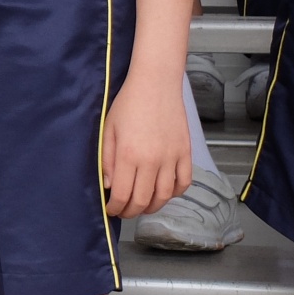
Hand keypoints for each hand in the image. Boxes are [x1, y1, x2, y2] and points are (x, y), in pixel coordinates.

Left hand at [101, 70, 190, 217]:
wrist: (156, 83)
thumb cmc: (129, 103)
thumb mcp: (109, 129)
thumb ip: (108, 160)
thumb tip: (109, 185)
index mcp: (129, 155)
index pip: (123, 195)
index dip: (116, 208)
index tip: (111, 209)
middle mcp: (152, 160)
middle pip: (143, 200)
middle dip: (131, 211)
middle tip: (124, 211)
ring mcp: (171, 157)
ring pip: (165, 196)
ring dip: (153, 206)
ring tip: (143, 205)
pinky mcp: (185, 152)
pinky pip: (184, 182)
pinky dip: (176, 193)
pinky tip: (165, 192)